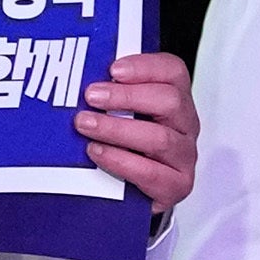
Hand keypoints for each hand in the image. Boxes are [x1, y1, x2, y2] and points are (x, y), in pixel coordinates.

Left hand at [70, 50, 197, 208]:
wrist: (130, 192)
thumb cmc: (124, 144)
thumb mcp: (119, 112)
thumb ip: (107, 92)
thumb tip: (75, 75)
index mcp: (174, 98)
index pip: (173, 71)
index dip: (145, 67)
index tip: (113, 70)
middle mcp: (184, 124)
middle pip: (170, 101)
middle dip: (127, 96)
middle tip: (91, 96)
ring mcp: (184, 156)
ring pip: (160, 138)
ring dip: (117, 129)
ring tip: (85, 124)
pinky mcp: (177, 185)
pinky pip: (152, 173)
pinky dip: (120, 161)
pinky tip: (97, 152)